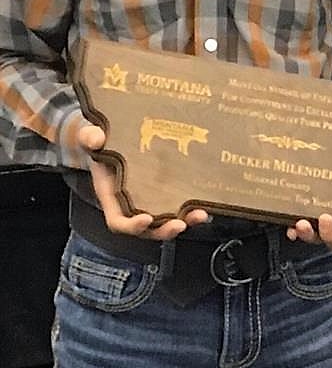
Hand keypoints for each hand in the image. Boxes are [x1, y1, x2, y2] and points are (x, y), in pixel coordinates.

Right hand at [79, 124, 209, 239]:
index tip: (145, 220)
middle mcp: (130, 203)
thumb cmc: (98, 142)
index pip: (118, 221)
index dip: (131, 225)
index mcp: (111, 196)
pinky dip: (190, 208)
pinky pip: (177, 205)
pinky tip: (206, 204)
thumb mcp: (90, 137)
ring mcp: (148, 199)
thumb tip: (96, 138)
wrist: (109, 138)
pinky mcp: (163, 190)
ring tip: (200, 215)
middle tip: (180, 225)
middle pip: (147, 228)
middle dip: (164, 230)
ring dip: (184, 221)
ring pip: (165, 220)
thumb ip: (90, 137)